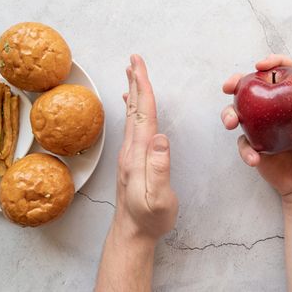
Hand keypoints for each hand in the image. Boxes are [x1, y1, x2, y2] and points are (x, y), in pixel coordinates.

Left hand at [116, 54, 177, 239]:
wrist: (132, 232)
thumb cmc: (150, 217)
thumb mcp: (159, 198)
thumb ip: (159, 169)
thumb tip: (161, 138)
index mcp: (139, 154)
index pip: (143, 114)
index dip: (143, 88)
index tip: (139, 66)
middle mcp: (131, 150)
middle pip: (135, 109)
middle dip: (136, 82)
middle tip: (134, 60)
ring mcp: (130, 154)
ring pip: (132, 116)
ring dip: (134, 92)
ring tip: (132, 74)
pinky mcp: (132, 159)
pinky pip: (132, 126)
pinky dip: (132, 110)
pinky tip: (130, 105)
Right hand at [221, 55, 291, 202]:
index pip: (284, 73)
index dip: (273, 63)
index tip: (261, 65)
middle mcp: (276, 108)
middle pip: (253, 87)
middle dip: (236, 82)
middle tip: (229, 86)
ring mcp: (261, 126)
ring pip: (239, 111)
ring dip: (229, 113)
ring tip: (231, 123)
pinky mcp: (252, 145)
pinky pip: (242, 142)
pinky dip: (245, 150)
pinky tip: (254, 158)